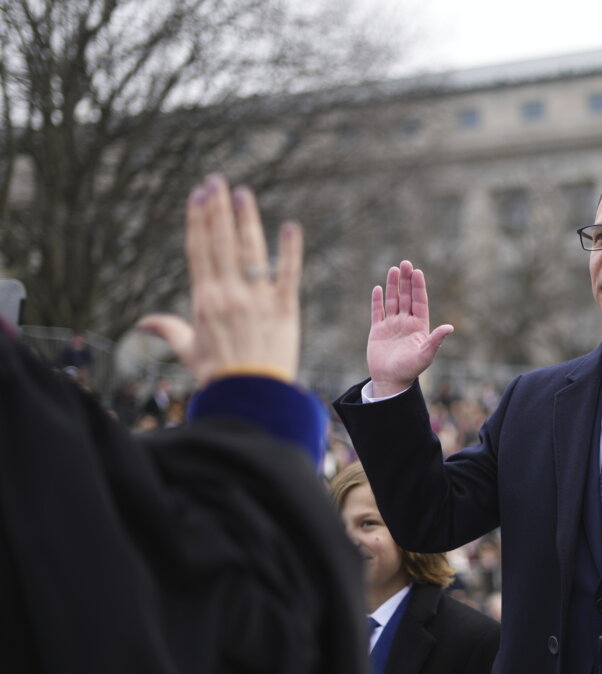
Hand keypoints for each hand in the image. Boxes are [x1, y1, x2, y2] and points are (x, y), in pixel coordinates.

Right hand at [138, 175, 301, 385]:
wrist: (250, 396)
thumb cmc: (218, 376)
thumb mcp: (189, 351)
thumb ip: (169, 330)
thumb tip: (143, 322)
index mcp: (204, 300)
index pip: (200, 250)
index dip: (198, 220)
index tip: (198, 196)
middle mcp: (229, 294)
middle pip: (222, 242)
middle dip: (218, 209)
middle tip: (217, 181)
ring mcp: (257, 299)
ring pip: (251, 251)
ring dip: (247, 220)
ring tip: (243, 193)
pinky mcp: (285, 309)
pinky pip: (289, 274)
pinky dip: (290, 251)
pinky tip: (290, 227)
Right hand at [366, 261, 453, 395]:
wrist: (391, 381)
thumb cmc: (410, 369)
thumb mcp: (425, 355)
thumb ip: (436, 340)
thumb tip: (450, 327)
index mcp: (419, 326)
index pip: (419, 302)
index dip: (418, 287)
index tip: (417, 272)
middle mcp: (406, 322)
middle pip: (406, 297)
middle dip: (406, 280)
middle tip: (405, 263)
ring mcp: (392, 325)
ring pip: (393, 301)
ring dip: (392, 286)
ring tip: (393, 270)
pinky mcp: (378, 330)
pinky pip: (378, 312)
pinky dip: (377, 301)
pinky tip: (378, 288)